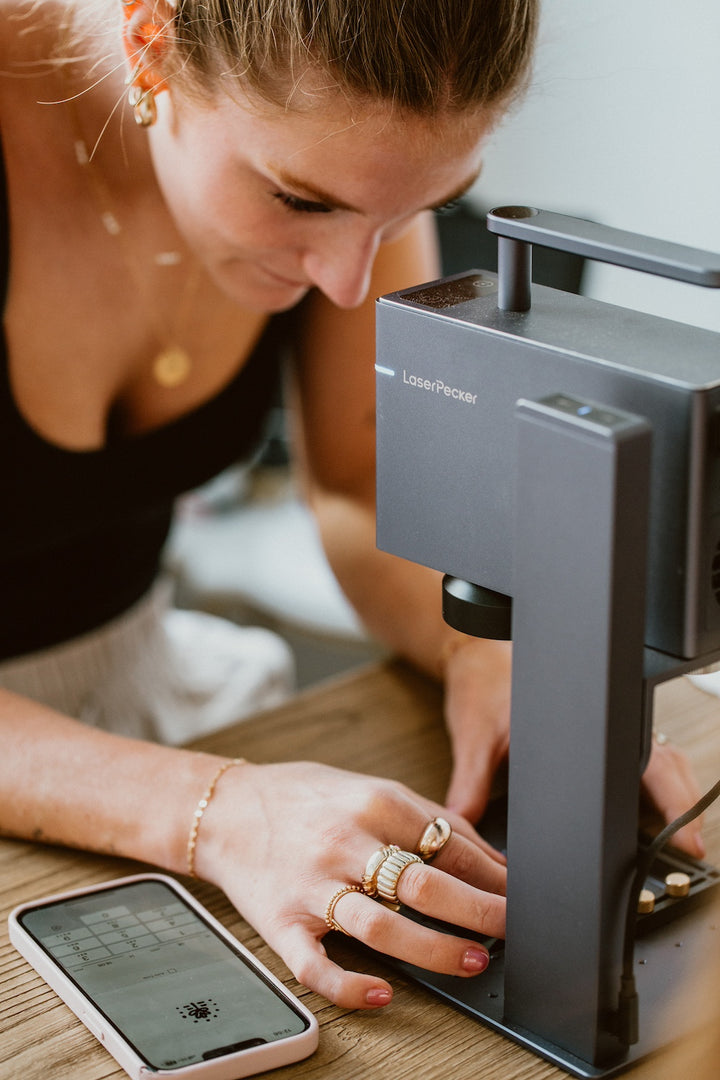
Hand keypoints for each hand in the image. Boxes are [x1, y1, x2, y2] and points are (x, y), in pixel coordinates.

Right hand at [194, 761, 505, 1008]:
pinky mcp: (282, 922)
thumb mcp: (370, 787)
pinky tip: (383, 994)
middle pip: (423, 883)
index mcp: (372, 803)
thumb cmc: (304, 798)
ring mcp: (312, 886)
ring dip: (433, 949)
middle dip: (478, 912)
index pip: (448, 842)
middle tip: (511, 931)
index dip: (492, 874)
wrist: (226, 809)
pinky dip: (350, 986)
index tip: (520, 895)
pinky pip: (316, 965)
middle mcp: (344, 843)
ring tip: (471, 961)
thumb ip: (428, 818)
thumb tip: (490, 857)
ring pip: (380, 927)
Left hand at [442, 639, 705, 858]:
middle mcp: (601, 715)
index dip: (662, 797)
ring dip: (672, 795)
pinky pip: (643, 756)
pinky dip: (654, 784)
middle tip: (689, 845)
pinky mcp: (604, 726)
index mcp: (578, 713)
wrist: (478, 652)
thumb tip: (463, 827)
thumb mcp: (474, 738)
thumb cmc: (482, 682)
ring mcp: (608, 720)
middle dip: (679, 803)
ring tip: (680, 837)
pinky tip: (653, 814)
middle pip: (662, 761)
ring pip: (660, 758)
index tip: (679, 833)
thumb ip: (469, 786)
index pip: (633, 757)